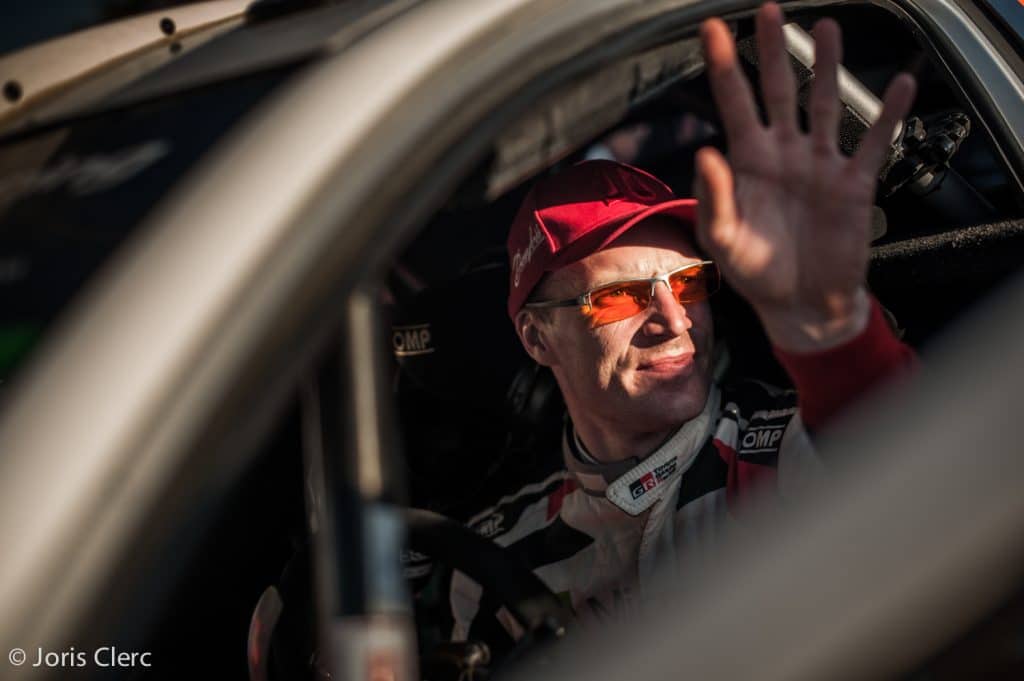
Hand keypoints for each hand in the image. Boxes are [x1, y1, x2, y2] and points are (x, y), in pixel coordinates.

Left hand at [694, 3, 915, 351]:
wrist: (802, 305)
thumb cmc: (756, 274)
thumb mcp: (723, 241)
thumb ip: (714, 197)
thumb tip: (706, 152)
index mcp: (748, 163)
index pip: (734, 104)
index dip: (725, 67)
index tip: (712, 29)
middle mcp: (784, 154)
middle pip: (779, 90)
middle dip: (773, 50)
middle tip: (769, 9)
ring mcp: (820, 165)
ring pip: (825, 104)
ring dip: (828, 66)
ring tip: (826, 28)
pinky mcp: (853, 183)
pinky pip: (874, 142)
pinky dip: (889, 116)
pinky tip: (901, 85)